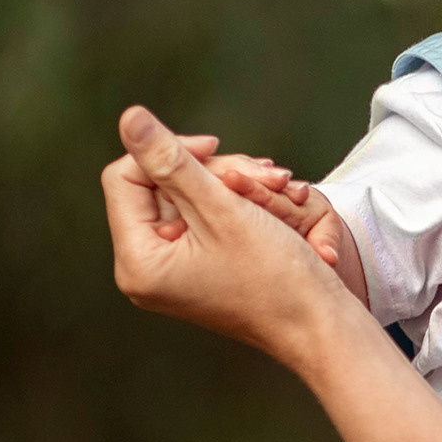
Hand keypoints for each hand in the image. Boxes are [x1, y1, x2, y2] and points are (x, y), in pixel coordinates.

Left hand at [103, 106, 344, 355]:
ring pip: (181, 199)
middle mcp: (144, 270)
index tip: (215, 145)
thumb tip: (130, 117)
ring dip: (223, 182)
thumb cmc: (274, 274)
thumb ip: (171, 160)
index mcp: (138, 262)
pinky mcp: (191, 270)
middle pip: (155, 188)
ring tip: (270, 187)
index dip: (165, 151)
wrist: (315, 323)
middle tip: (255, 173)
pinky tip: (262, 202)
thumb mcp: (221, 207)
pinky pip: (197, 219)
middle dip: (204, 170)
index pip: (125, 178)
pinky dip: (227, 203)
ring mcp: (168, 272)